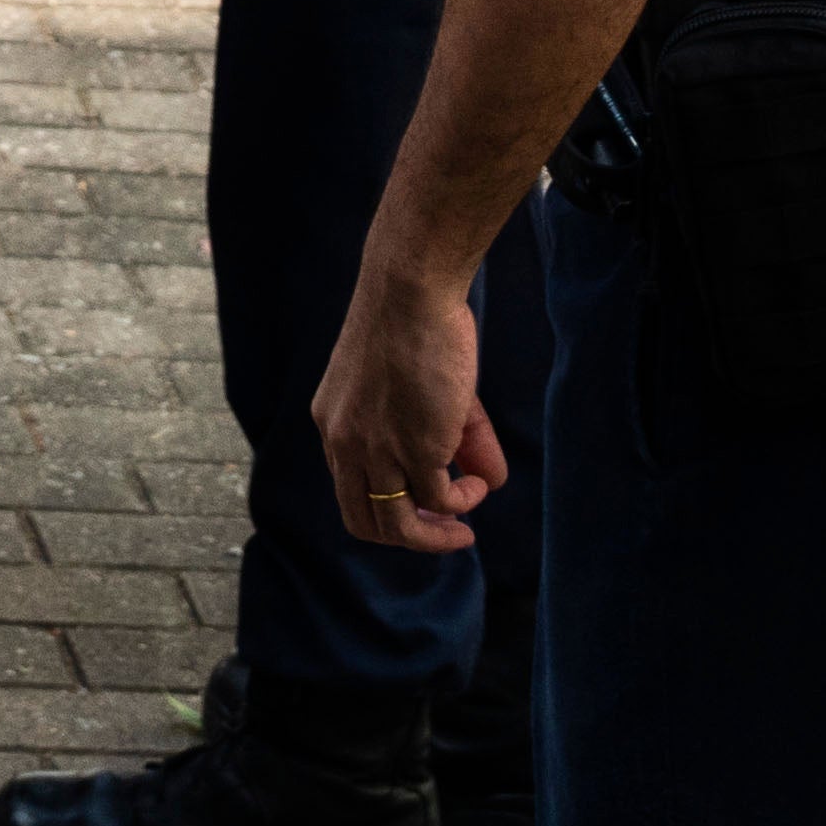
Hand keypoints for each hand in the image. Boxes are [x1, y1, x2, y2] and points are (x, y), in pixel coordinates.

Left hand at [316, 267, 507, 554]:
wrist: (410, 289)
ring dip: (437, 535)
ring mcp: (377, 449)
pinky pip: (439, 500)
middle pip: (367, 521)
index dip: (385, 508)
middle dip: (409, 536)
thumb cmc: (416, 322)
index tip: (420, 509)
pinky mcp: (415, 448)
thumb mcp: (421, 387)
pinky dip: (463, 502)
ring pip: (400, 524)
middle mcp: (345, 443)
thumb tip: (491, 481)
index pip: (349, 489)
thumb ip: (456, 436)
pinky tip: (481, 484)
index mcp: (334, 423)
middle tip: (446, 531)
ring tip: (466, 526)